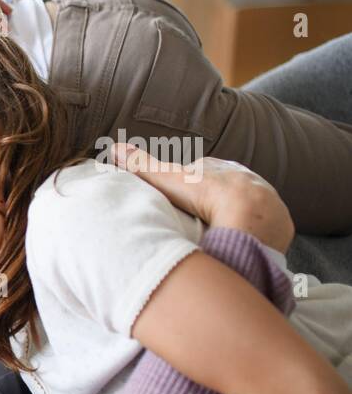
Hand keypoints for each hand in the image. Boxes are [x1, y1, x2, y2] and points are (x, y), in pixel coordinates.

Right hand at [111, 143, 294, 253]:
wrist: (249, 216)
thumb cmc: (207, 194)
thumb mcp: (167, 179)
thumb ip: (142, 165)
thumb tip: (113, 146)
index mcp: (221, 168)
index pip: (202, 173)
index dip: (188, 185)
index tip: (177, 199)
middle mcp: (246, 180)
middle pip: (225, 190)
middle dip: (213, 202)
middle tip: (195, 220)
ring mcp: (266, 201)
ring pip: (245, 210)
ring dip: (234, 220)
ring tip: (216, 237)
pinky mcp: (279, 224)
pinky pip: (264, 229)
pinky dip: (252, 236)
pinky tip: (238, 247)